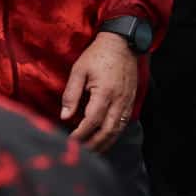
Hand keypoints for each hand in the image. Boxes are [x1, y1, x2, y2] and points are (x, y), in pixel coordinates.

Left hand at [60, 32, 139, 151]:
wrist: (122, 43)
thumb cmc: (98, 55)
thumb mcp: (79, 70)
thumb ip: (71, 94)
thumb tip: (64, 116)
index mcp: (105, 92)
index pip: (92, 121)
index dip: (80, 134)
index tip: (69, 142)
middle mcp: (118, 100)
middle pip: (107, 131)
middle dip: (93, 144)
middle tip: (80, 153)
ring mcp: (127, 101)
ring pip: (117, 130)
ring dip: (105, 143)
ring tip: (92, 151)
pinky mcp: (130, 100)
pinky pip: (124, 123)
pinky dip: (114, 134)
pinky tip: (105, 138)